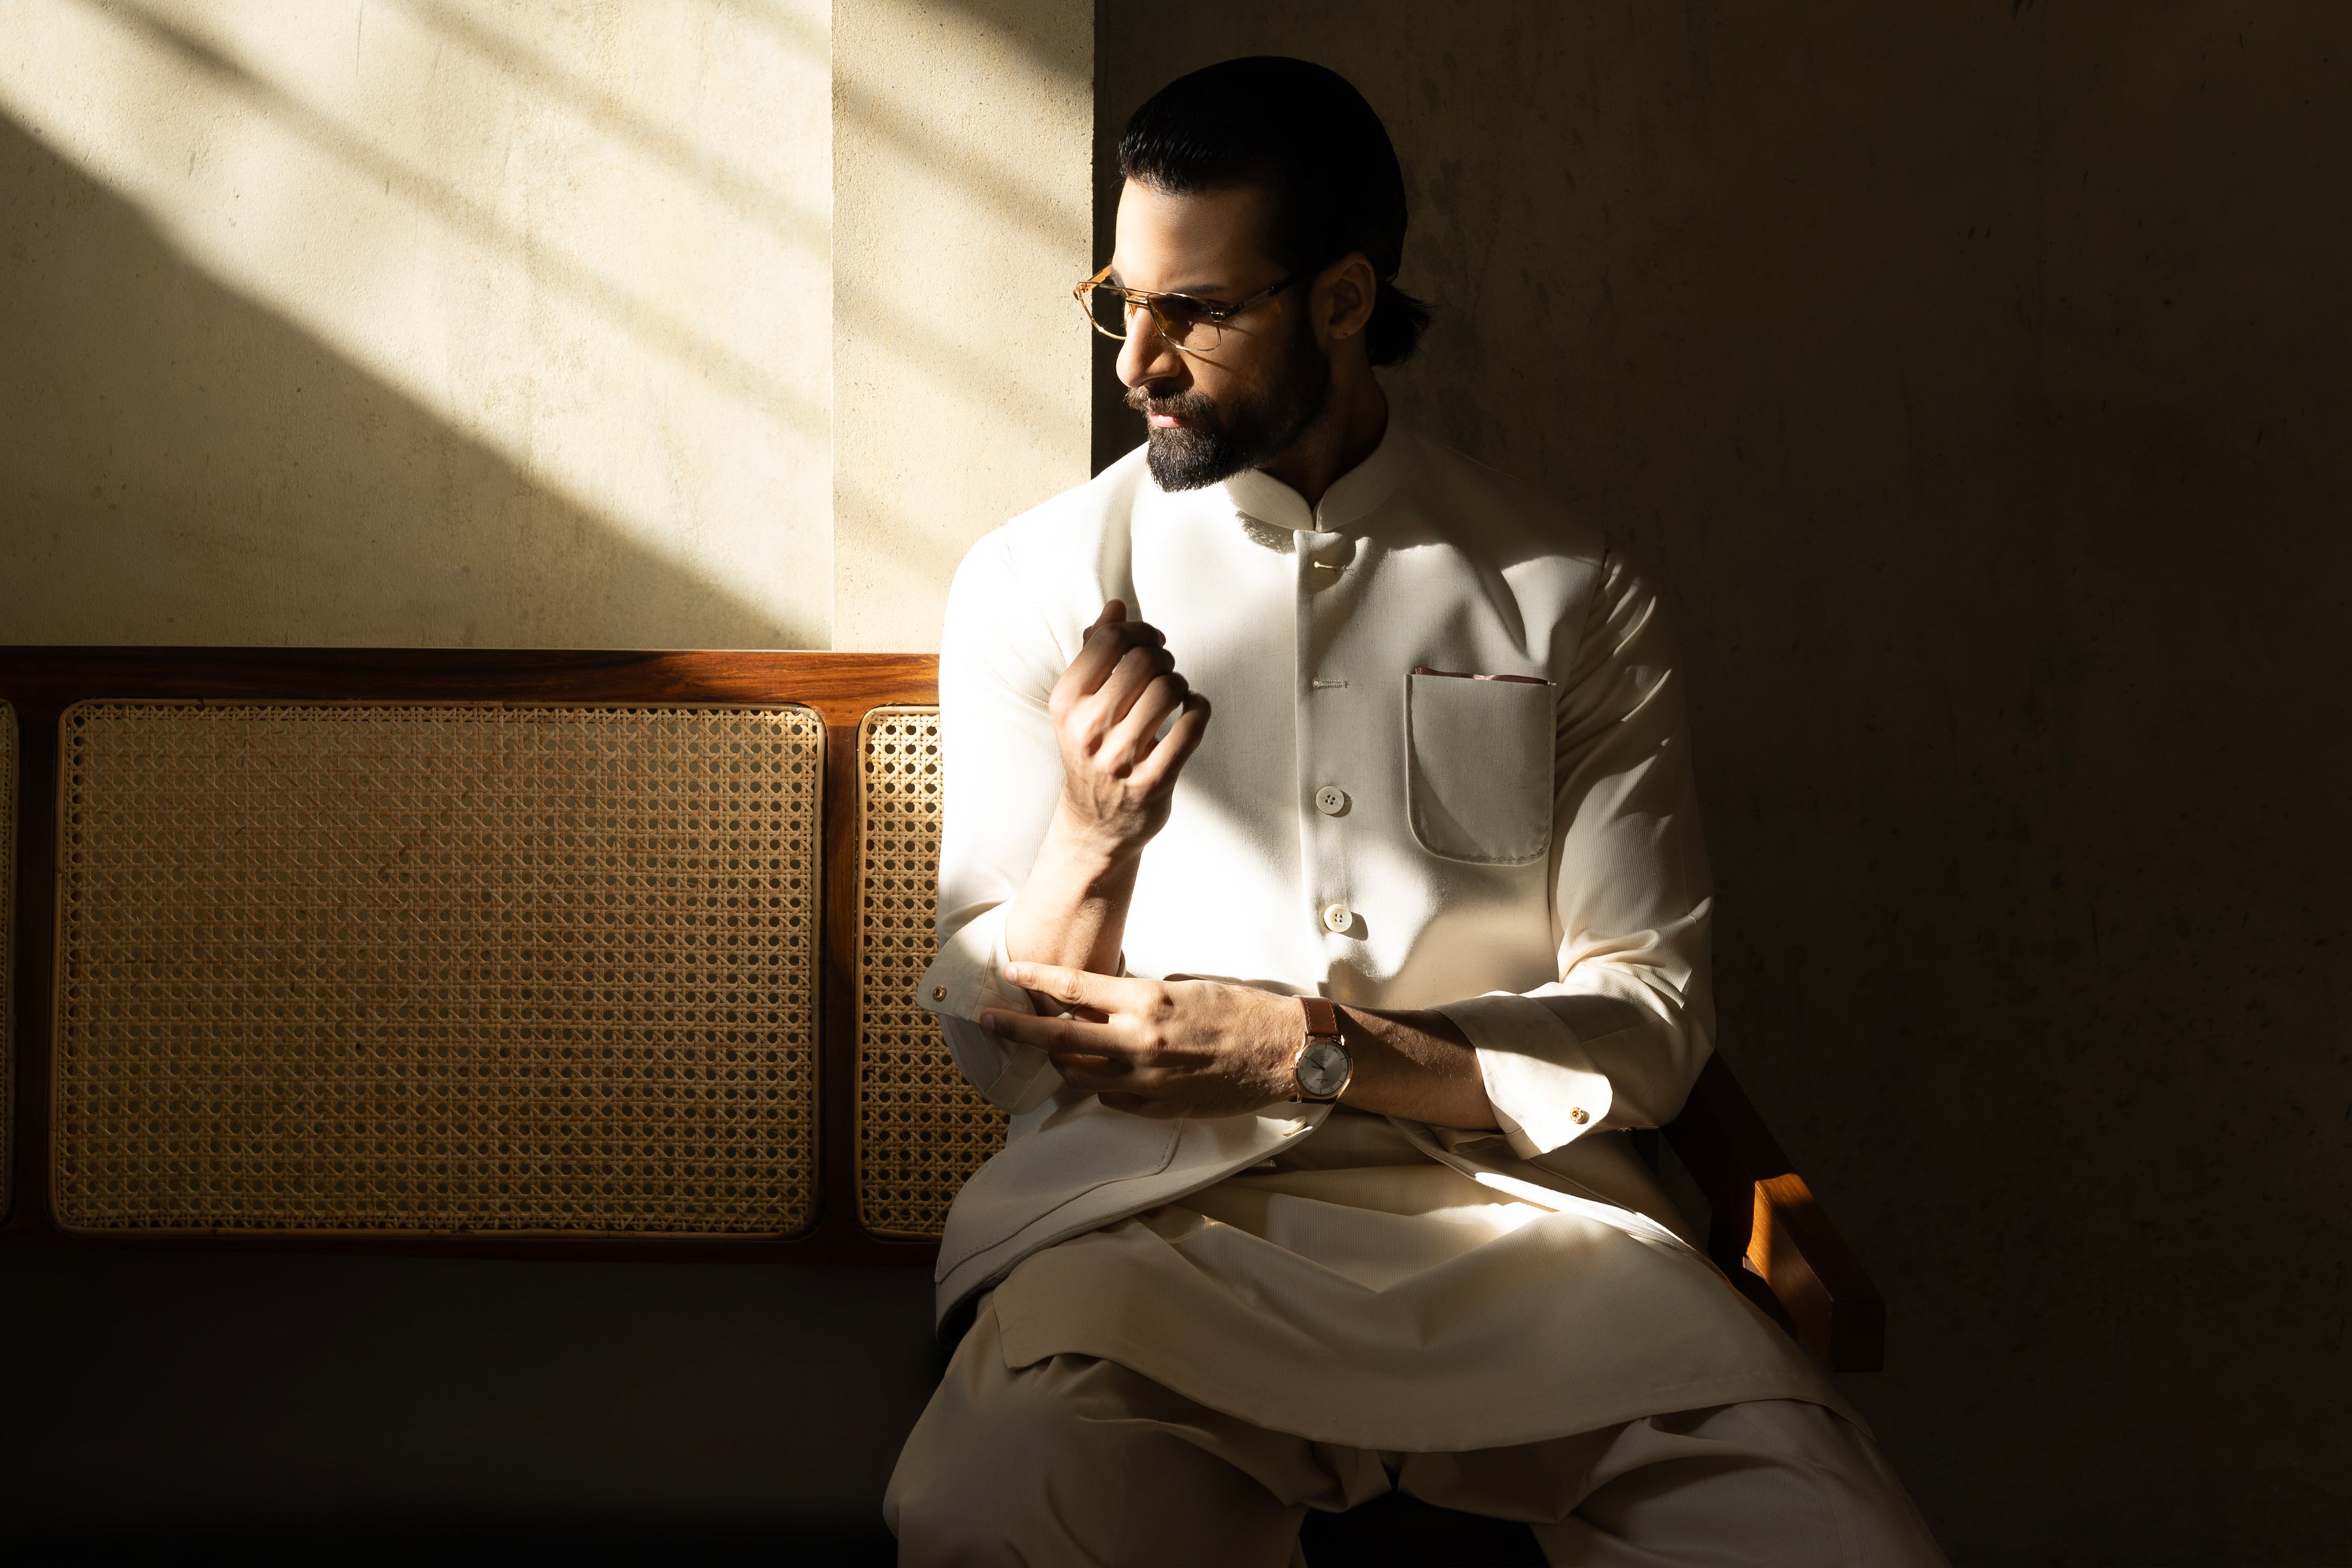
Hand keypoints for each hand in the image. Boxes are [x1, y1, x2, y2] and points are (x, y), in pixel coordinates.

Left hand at [984, 963, 1300, 1119]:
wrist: (1284, 1053)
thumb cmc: (1243, 1010)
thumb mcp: (1188, 987)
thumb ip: (1142, 996)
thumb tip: (1109, 1001)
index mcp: (1148, 1003)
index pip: (1075, 989)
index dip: (1037, 980)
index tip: (1010, 973)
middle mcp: (1140, 1044)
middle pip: (1060, 1039)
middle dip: (1018, 1029)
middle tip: (988, 1021)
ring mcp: (1147, 1081)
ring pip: (1080, 1074)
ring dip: (1060, 1059)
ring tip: (1050, 1047)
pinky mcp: (1159, 1107)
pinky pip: (1111, 1097)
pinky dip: (1100, 1083)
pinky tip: (1101, 1072)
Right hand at [1047, 600, 1211, 862]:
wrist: (1095, 823)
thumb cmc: (1092, 752)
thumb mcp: (1080, 704)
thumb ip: (1094, 653)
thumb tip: (1115, 607)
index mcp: (1066, 703)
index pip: (1109, 640)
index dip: (1140, 630)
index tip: (1151, 640)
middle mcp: (1087, 730)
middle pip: (1144, 661)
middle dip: (1164, 657)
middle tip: (1165, 668)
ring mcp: (1119, 759)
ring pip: (1170, 690)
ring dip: (1181, 684)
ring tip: (1175, 694)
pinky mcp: (1151, 782)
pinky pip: (1190, 726)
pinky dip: (1198, 710)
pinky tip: (1190, 712)